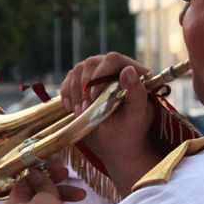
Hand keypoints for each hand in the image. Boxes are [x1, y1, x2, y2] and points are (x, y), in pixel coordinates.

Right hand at [60, 53, 160, 193]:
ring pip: (78, 70)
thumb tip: (127, 70)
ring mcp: (97, 75)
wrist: (117, 144)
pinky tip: (70, 109)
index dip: (100, 75)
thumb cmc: (131, 130)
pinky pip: (69, 79)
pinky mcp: (83, 84)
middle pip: (92, 63)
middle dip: (85, 88)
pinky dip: (66, 93)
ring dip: (76, 93)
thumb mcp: (137, 115)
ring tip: (81, 113)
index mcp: (133, 72)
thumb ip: (136, 93)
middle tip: (86, 110)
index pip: (113, 59)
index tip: (95, 98)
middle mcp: (114, 69)